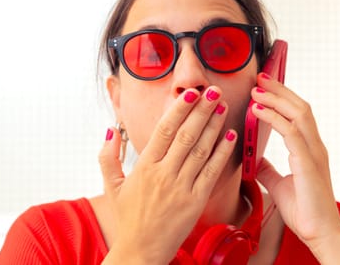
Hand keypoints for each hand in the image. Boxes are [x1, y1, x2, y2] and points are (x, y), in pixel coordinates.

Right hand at [99, 86, 236, 263]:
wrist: (140, 251)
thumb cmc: (128, 217)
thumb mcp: (112, 186)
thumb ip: (108, 156)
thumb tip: (111, 130)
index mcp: (144, 167)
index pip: (164, 131)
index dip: (179, 110)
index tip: (190, 93)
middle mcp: (163, 174)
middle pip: (186, 135)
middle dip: (201, 111)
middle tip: (213, 91)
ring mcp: (181, 188)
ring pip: (200, 150)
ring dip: (214, 126)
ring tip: (222, 106)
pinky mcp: (195, 201)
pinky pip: (212, 172)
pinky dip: (222, 153)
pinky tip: (231, 136)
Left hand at [252, 73, 339, 263]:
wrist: (320, 235)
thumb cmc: (304, 211)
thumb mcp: (279, 184)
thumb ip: (269, 169)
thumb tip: (256, 159)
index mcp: (309, 149)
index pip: (298, 113)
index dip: (282, 97)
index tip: (264, 86)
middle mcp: (315, 146)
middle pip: (300, 106)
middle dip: (279, 89)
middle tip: (260, 77)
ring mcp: (314, 153)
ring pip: (298, 113)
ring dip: (275, 99)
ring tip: (257, 90)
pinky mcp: (308, 163)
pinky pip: (291, 132)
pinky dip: (273, 118)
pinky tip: (258, 111)